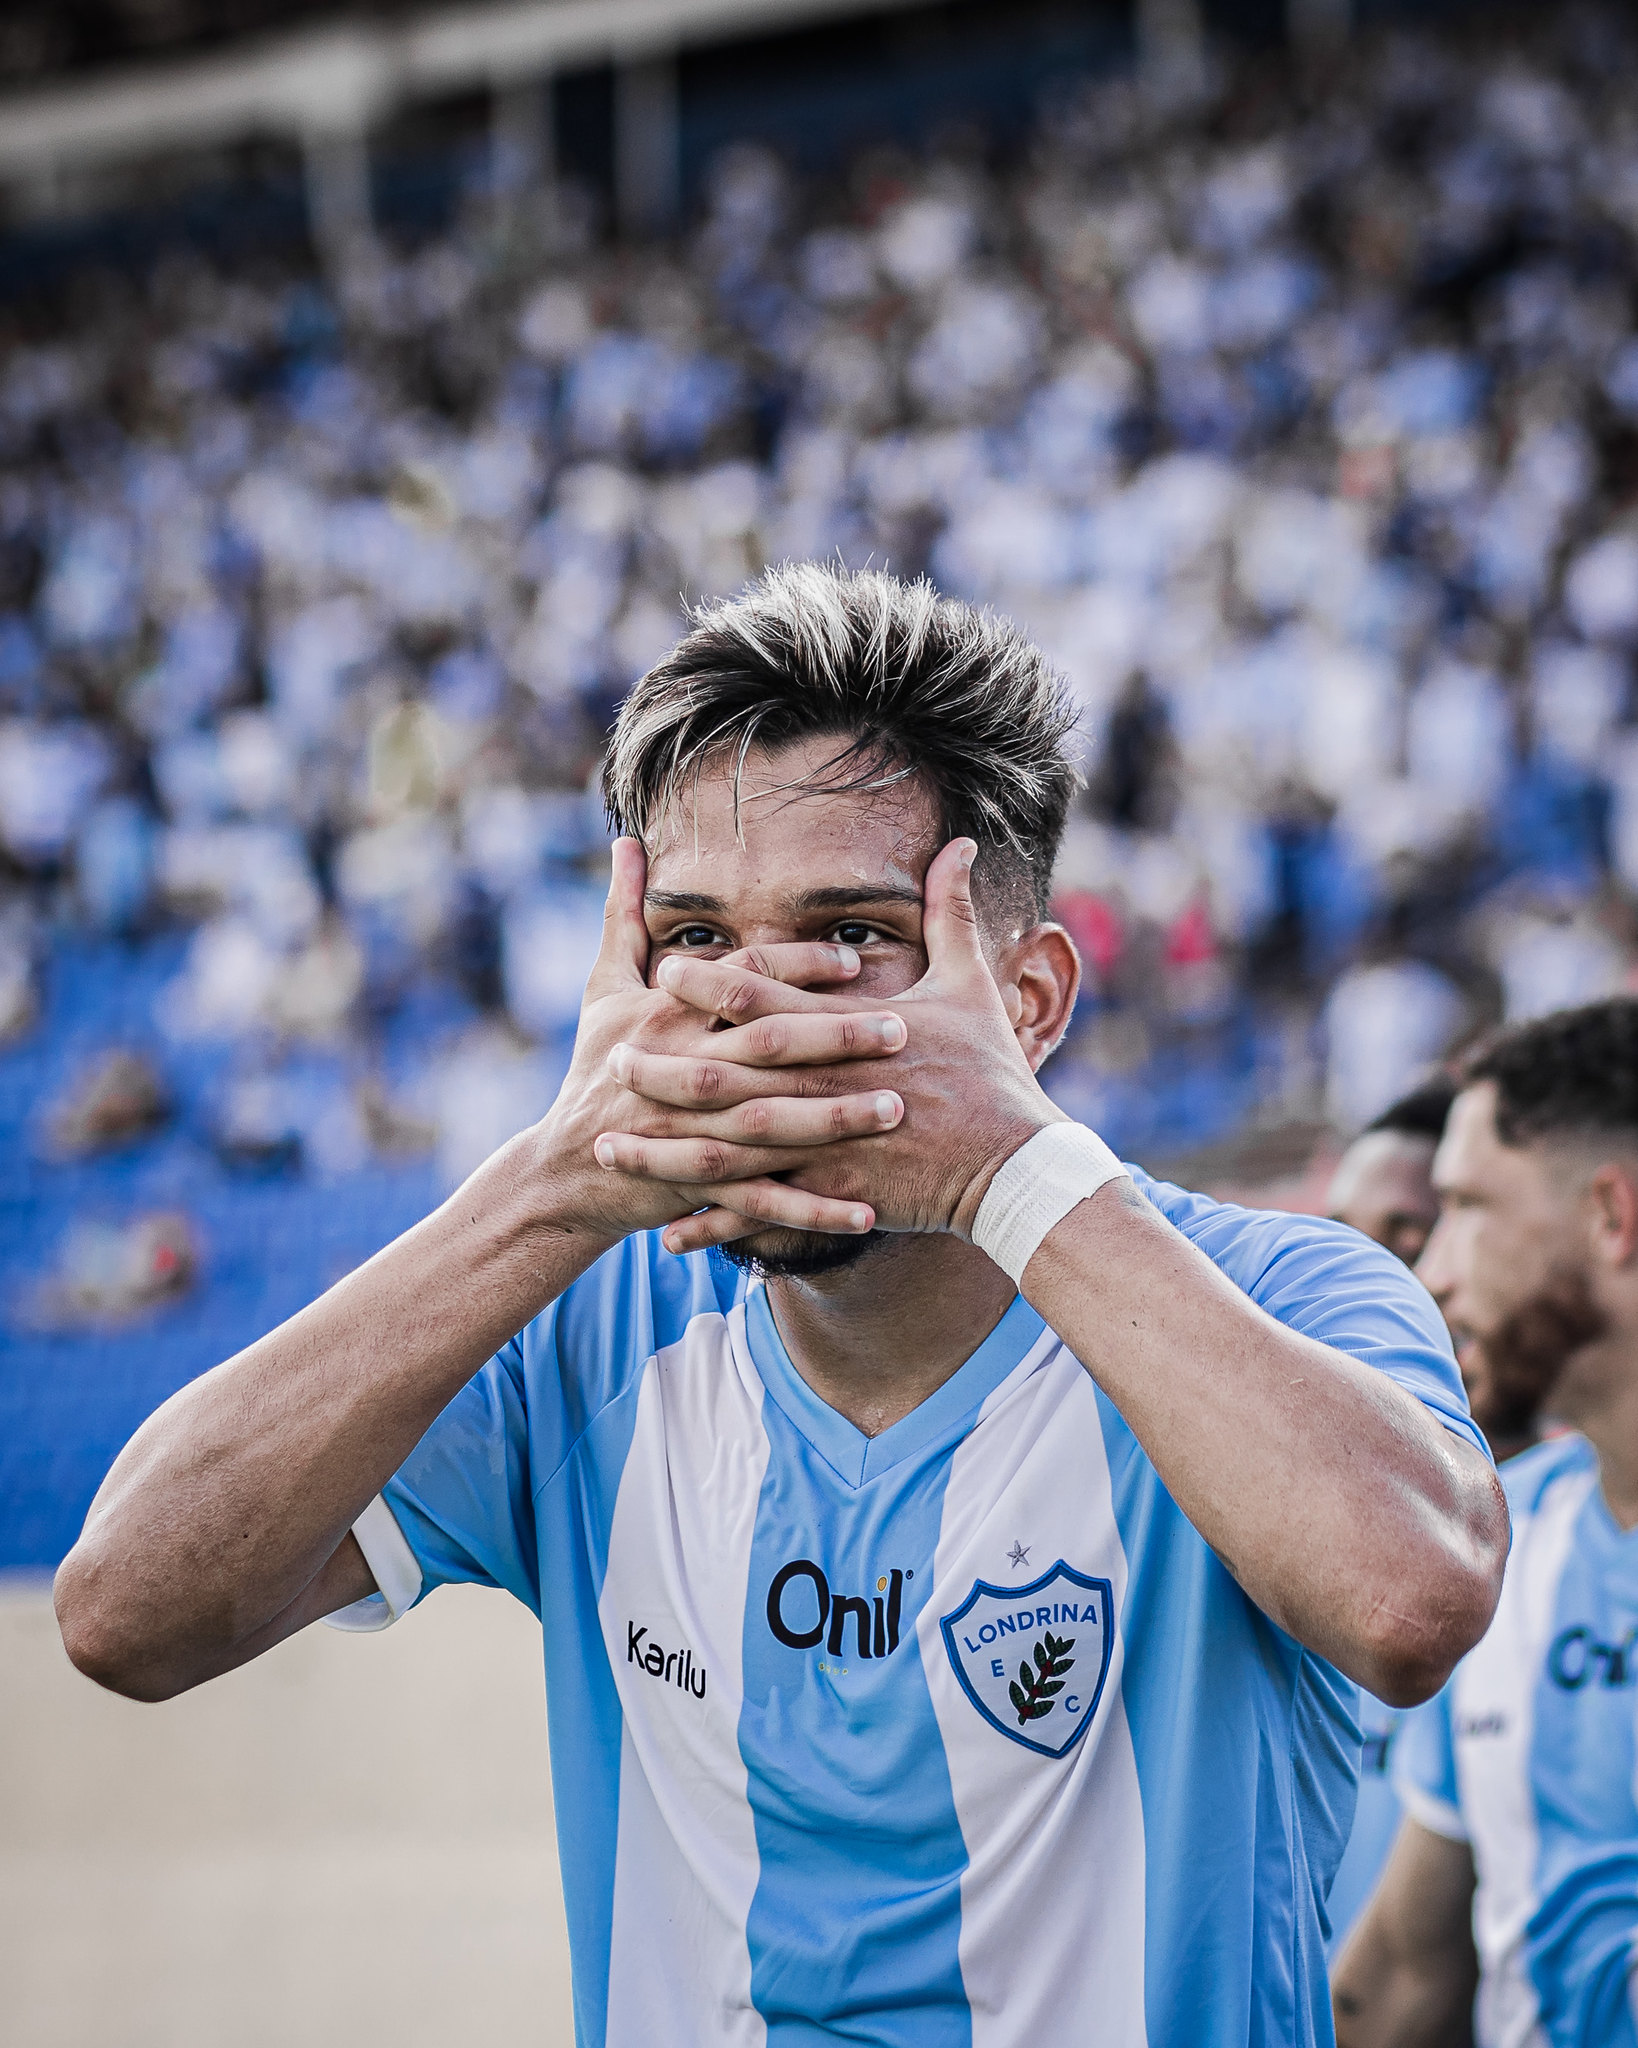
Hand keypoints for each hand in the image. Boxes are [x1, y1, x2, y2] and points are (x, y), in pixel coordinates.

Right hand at [535, 840, 911, 1242]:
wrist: (562, 1167)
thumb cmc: (591, 1066)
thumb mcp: (602, 987)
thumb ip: (623, 912)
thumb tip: (624, 840)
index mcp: (666, 1015)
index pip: (741, 982)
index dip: (796, 971)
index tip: (855, 964)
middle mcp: (680, 1068)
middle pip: (767, 1048)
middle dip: (835, 1039)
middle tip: (903, 1030)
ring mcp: (688, 1131)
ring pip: (771, 1124)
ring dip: (835, 1120)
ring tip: (896, 1108)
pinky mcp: (697, 1186)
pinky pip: (761, 1200)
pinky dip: (811, 1209)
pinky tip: (865, 1211)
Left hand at [593, 840, 1063, 1250]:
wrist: (1017, 1167)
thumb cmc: (991, 1074)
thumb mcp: (971, 985)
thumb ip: (949, 913)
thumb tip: (957, 844)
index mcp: (847, 1031)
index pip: (766, 996)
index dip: (710, 982)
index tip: (664, 970)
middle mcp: (825, 1086)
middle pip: (727, 1072)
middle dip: (664, 1066)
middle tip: (611, 1058)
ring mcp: (826, 1147)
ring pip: (728, 1149)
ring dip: (665, 1150)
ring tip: (610, 1148)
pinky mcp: (833, 1198)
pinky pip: (759, 1213)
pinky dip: (712, 1223)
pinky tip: (667, 1231)